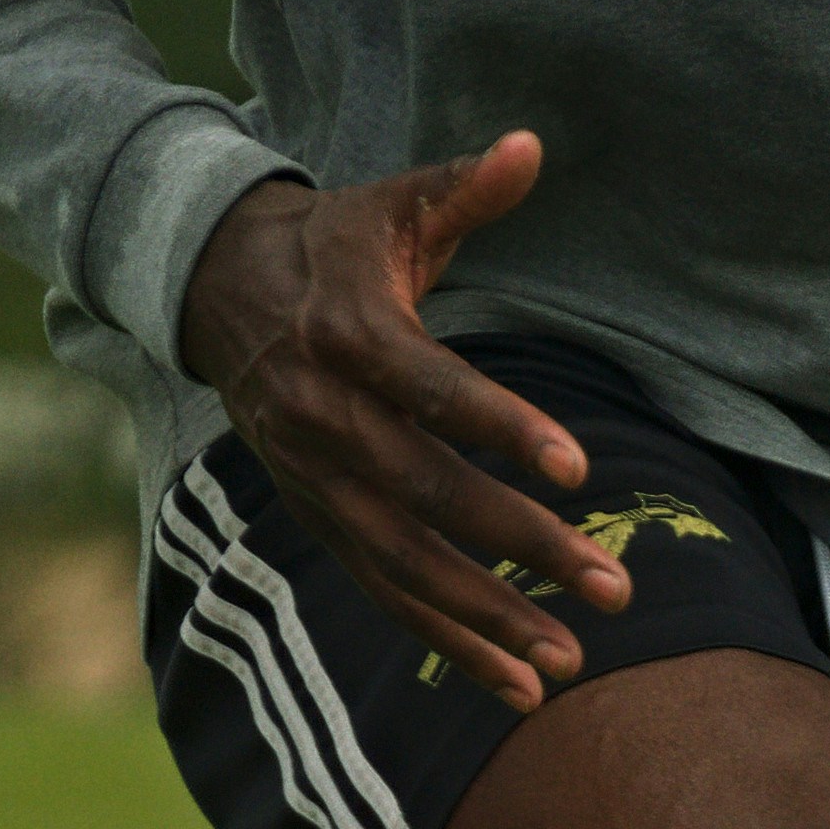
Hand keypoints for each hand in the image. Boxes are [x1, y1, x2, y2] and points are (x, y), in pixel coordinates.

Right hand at [177, 132, 628, 715]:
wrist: (214, 290)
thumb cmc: (335, 243)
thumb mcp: (392, 205)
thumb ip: (465, 185)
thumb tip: (530, 145)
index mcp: (347, 332)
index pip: (432, 390)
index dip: (504, 427)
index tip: (582, 468)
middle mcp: (323, 416)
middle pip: (429, 493)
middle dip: (523, 545)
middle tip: (615, 585)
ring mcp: (315, 477)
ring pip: (405, 561)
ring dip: (489, 617)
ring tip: (570, 660)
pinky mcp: (316, 516)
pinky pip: (383, 589)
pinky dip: (447, 640)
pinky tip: (514, 683)